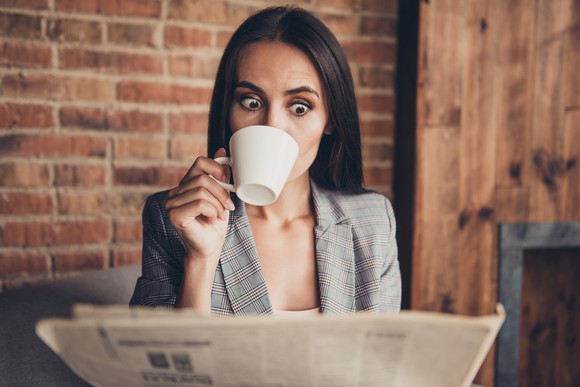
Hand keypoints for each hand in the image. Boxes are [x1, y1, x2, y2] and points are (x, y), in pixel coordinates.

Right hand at [165, 148, 234, 262]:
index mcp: (185, 185)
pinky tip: (212, 219)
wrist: (210, 248)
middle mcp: (175, 192)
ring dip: (218, 204)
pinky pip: (200, 203)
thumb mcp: (220, 196)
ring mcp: (171, 204)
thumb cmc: (215, 224)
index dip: (217, 168)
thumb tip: (223, 150)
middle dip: (221, 193)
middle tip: (228, 207)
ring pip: (202, 191)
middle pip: (203, 178)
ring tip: (220, 215)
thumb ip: (219, 175)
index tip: (228, 181)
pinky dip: (212, 211)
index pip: (200, 162)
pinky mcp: (174, 215)